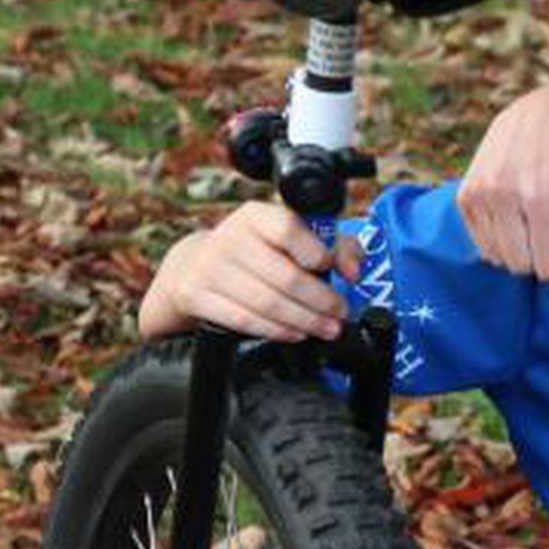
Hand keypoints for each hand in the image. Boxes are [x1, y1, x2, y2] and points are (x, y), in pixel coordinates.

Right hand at [140, 202, 360, 341]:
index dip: (318, 254)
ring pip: (267, 302)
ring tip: (326, 328)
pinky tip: (296, 333)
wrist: (195, 263)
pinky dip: (275, 330)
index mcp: (256, 216)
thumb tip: (353, 269)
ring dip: (304, 321)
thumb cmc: (258, 250)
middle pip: (285, 275)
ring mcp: (209, 267)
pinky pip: (243, 319)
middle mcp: (229, 237)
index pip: (289, 229)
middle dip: (321, 301)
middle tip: (340, 313)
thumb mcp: (294, 235)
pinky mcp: (195, 295)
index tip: (338, 273)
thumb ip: (335, 245)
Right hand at [457, 81, 548, 301]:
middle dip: (546, 254)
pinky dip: (502, 239)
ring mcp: (479, 194)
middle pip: (524, 269)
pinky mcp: (464, 195)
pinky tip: (517, 212)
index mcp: (543, 198)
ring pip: (500, 260)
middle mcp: (503, 196)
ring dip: (523, 248)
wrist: (548, 107)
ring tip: (537, 213)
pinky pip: (482, 246)